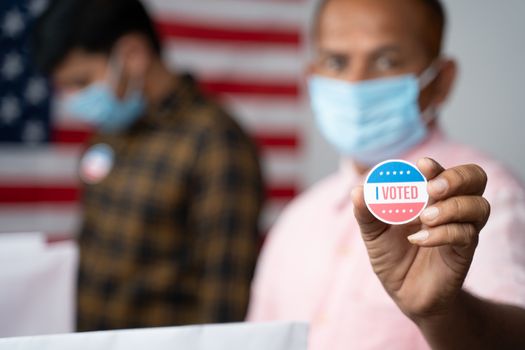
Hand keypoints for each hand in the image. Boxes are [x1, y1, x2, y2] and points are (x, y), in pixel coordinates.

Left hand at [351, 158, 489, 321]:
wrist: (404, 293)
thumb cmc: (392, 255)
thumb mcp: (373, 233)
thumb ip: (366, 212)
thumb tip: (358, 190)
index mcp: (429, 196)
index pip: (443, 171)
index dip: (437, 166)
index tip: (422, 165)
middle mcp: (450, 208)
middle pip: (475, 178)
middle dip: (456, 178)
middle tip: (432, 189)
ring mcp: (461, 229)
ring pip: (478, 206)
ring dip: (451, 207)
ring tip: (424, 218)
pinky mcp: (464, 252)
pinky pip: (466, 235)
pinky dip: (443, 233)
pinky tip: (419, 240)